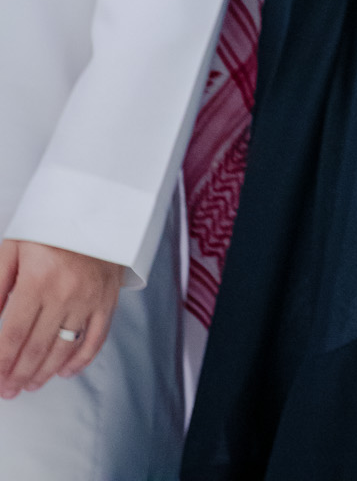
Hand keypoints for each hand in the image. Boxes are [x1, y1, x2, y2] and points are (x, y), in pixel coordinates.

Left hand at [0, 240, 120, 395]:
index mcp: (38, 279)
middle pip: (37, 348)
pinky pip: (95, 339)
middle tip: (8, 390)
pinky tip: (64, 371)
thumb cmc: (50, 226)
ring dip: (44, 374)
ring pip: (64, 349)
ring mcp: (89, 298)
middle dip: (18, 375)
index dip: (1, 362)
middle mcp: (66, 292)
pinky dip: (80, 361)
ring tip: (29, 384)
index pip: (14, 334)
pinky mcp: (107, 299)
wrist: (97, 205)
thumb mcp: (13, 249)